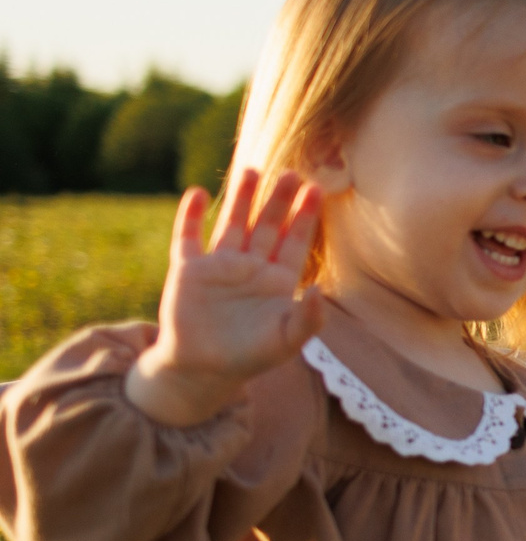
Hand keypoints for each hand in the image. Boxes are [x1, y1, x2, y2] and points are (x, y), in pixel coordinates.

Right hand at [126, 171, 324, 425]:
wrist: (203, 370)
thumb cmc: (250, 357)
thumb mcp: (288, 341)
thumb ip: (310, 318)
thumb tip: (322, 289)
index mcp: (278, 281)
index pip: (295, 241)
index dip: (306, 216)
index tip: (317, 189)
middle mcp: (251, 267)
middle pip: (267, 225)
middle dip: (278, 200)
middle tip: (291, 173)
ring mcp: (219, 266)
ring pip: (233, 223)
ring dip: (241, 198)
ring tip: (251, 170)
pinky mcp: (188, 270)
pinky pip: (188, 237)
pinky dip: (191, 216)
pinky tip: (198, 194)